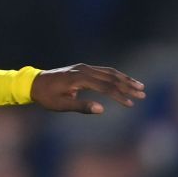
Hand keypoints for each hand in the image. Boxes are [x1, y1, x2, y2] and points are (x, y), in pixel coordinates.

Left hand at [29, 65, 146, 115]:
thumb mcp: (61, 105)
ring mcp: (84, 67)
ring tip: (140, 86)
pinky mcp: (84, 68)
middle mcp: (84, 70)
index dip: (119, 95)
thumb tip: (101, 109)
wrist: (34, 83)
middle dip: (128, 86)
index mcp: (79, 78)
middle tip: (143, 94)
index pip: (105, 87)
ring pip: (110, 72)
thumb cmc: (47, 97)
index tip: (130, 104)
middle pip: (111, 77)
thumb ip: (82, 106)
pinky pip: (104, 71)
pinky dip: (116, 76)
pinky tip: (125, 81)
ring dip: (125, 79)